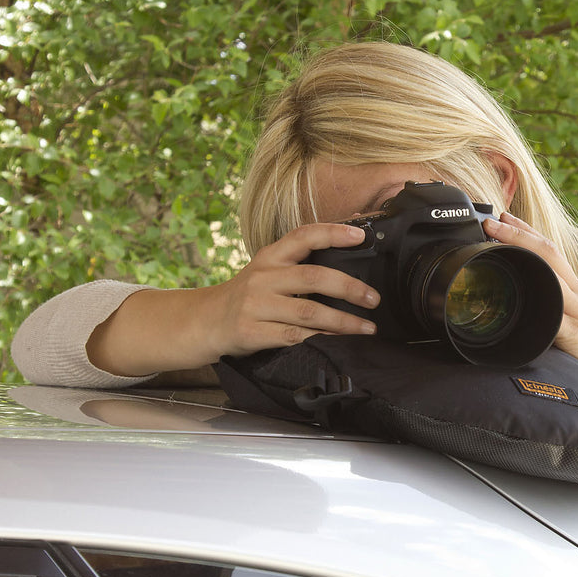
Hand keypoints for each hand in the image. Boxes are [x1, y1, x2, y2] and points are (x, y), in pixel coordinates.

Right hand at [202, 223, 380, 357]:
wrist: (203, 322)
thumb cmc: (248, 297)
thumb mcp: (267, 271)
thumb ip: (301, 262)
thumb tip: (351, 245)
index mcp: (270, 257)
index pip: (303, 235)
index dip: (333, 232)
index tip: (360, 236)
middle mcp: (263, 277)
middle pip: (314, 277)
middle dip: (350, 288)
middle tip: (373, 298)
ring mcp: (256, 305)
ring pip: (309, 311)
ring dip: (344, 321)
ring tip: (367, 327)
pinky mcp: (251, 332)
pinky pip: (294, 336)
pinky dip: (322, 340)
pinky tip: (339, 343)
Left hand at [482, 213, 577, 405]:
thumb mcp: (565, 327)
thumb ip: (546, 312)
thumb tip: (514, 304)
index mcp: (575, 291)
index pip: (549, 251)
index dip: (526, 231)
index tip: (501, 217)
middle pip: (548, 253)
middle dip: (520, 233)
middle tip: (492, 220)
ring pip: (550, 273)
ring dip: (524, 254)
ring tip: (499, 240)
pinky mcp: (577, 333)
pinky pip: (555, 312)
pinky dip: (539, 298)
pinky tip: (521, 289)